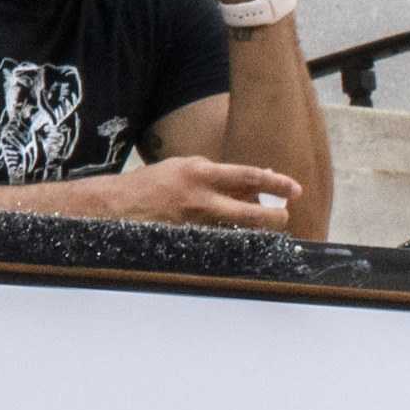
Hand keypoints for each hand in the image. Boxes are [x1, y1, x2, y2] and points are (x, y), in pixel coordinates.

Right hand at [98, 154, 300, 229]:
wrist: (115, 206)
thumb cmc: (151, 184)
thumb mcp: (184, 167)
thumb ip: (217, 176)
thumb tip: (252, 184)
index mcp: (200, 173)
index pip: (249, 177)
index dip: (276, 184)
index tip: (295, 189)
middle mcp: (201, 199)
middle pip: (252, 213)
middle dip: (275, 217)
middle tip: (284, 216)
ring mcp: (195, 224)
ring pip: (240, 231)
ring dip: (255, 230)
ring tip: (263, 226)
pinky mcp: (189, 241)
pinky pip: (220, 242)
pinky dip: (232, 238)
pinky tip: (236, 237)